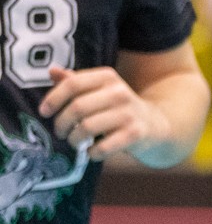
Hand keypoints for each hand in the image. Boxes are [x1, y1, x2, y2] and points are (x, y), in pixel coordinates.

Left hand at [38, 65, 169, 160]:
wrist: (155, 124)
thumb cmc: (117, 107)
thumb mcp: (99, 89)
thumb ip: (75, 81)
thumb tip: (52, 70)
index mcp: (108, 77)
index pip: (72, 84)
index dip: (53, 99)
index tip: (44, 112)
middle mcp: (120, 92)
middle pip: (77, 108)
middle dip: (61, 124)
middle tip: (60, 132)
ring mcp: (129, 113)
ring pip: (86, 128)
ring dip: (74, 140)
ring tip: (75, 142)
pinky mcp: (136, 133)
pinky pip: (102, 147)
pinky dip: (91, 153)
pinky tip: (92, 152)